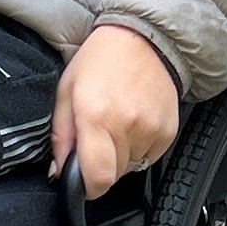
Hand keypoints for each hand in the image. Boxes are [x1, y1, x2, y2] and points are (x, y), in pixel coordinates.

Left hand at [51, 25, 180, 200]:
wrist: (143, 38)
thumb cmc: (101, 59)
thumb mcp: (66, 90)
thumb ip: (60, 135)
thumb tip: (58, 170)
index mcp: (96, 116)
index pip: (98, 177)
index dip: (89, 187)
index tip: (84, 182)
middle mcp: (126, 125)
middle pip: (114, 174)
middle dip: (102, 164)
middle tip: (98, 136)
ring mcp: (151, 128)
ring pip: (132, 166)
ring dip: (122, 155)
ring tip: (117, 123)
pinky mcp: (168, 130)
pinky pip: (150, 156)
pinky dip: (140, 148)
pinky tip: (134, 123)